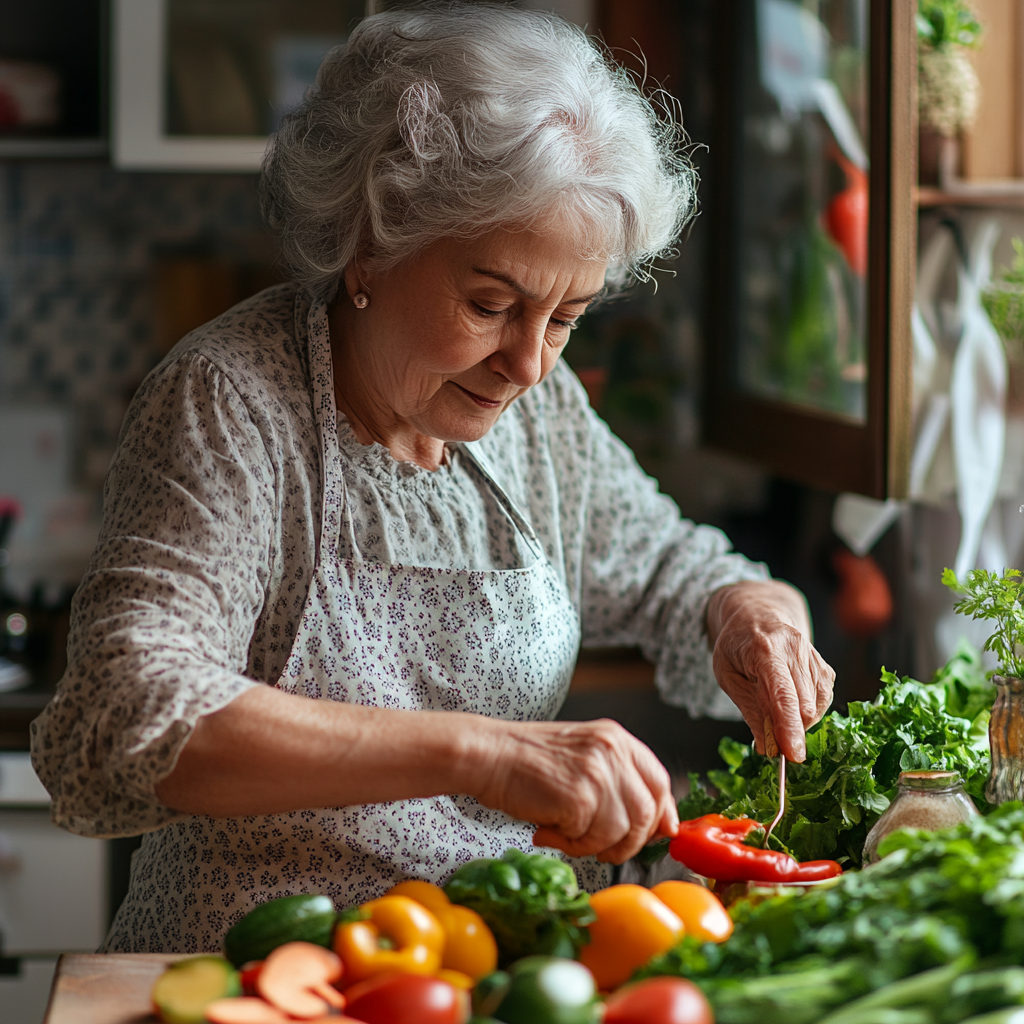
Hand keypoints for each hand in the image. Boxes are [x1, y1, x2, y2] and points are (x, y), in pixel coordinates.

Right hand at [473, 718, 677, 863]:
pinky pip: (593, 840)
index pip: (659, 781)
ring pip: (623, 832)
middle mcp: (613, 751)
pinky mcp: (580, 797)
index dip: (661, 813)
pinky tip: (548, 829)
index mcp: (617, 738)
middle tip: (600, 847)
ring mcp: (598, 773)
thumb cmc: (528, 761)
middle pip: (648, 812)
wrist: (488, 755)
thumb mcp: (583, 757)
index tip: (655, 834)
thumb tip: (658, 825)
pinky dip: (571, 844)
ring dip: (595, 845)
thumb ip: (618, 782)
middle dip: (629, 840)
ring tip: (565, 833)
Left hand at [708, 580, 834, 761]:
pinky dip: (806, 712)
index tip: (793, 755)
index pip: (782, 693)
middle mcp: (794, 648)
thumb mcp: (727, 675)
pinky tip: (788, 700)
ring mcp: (813, 657)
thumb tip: (768, 747)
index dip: (789, 726)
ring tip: (771, 705)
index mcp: (764, 648)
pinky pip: (822, 702)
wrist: (758, 615)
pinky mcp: (825, 667)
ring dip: (796, 721)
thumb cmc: (737, 646)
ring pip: (815, 707)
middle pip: (803, 705)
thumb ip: (749, 710)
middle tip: (769, 738)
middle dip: (789, 731)